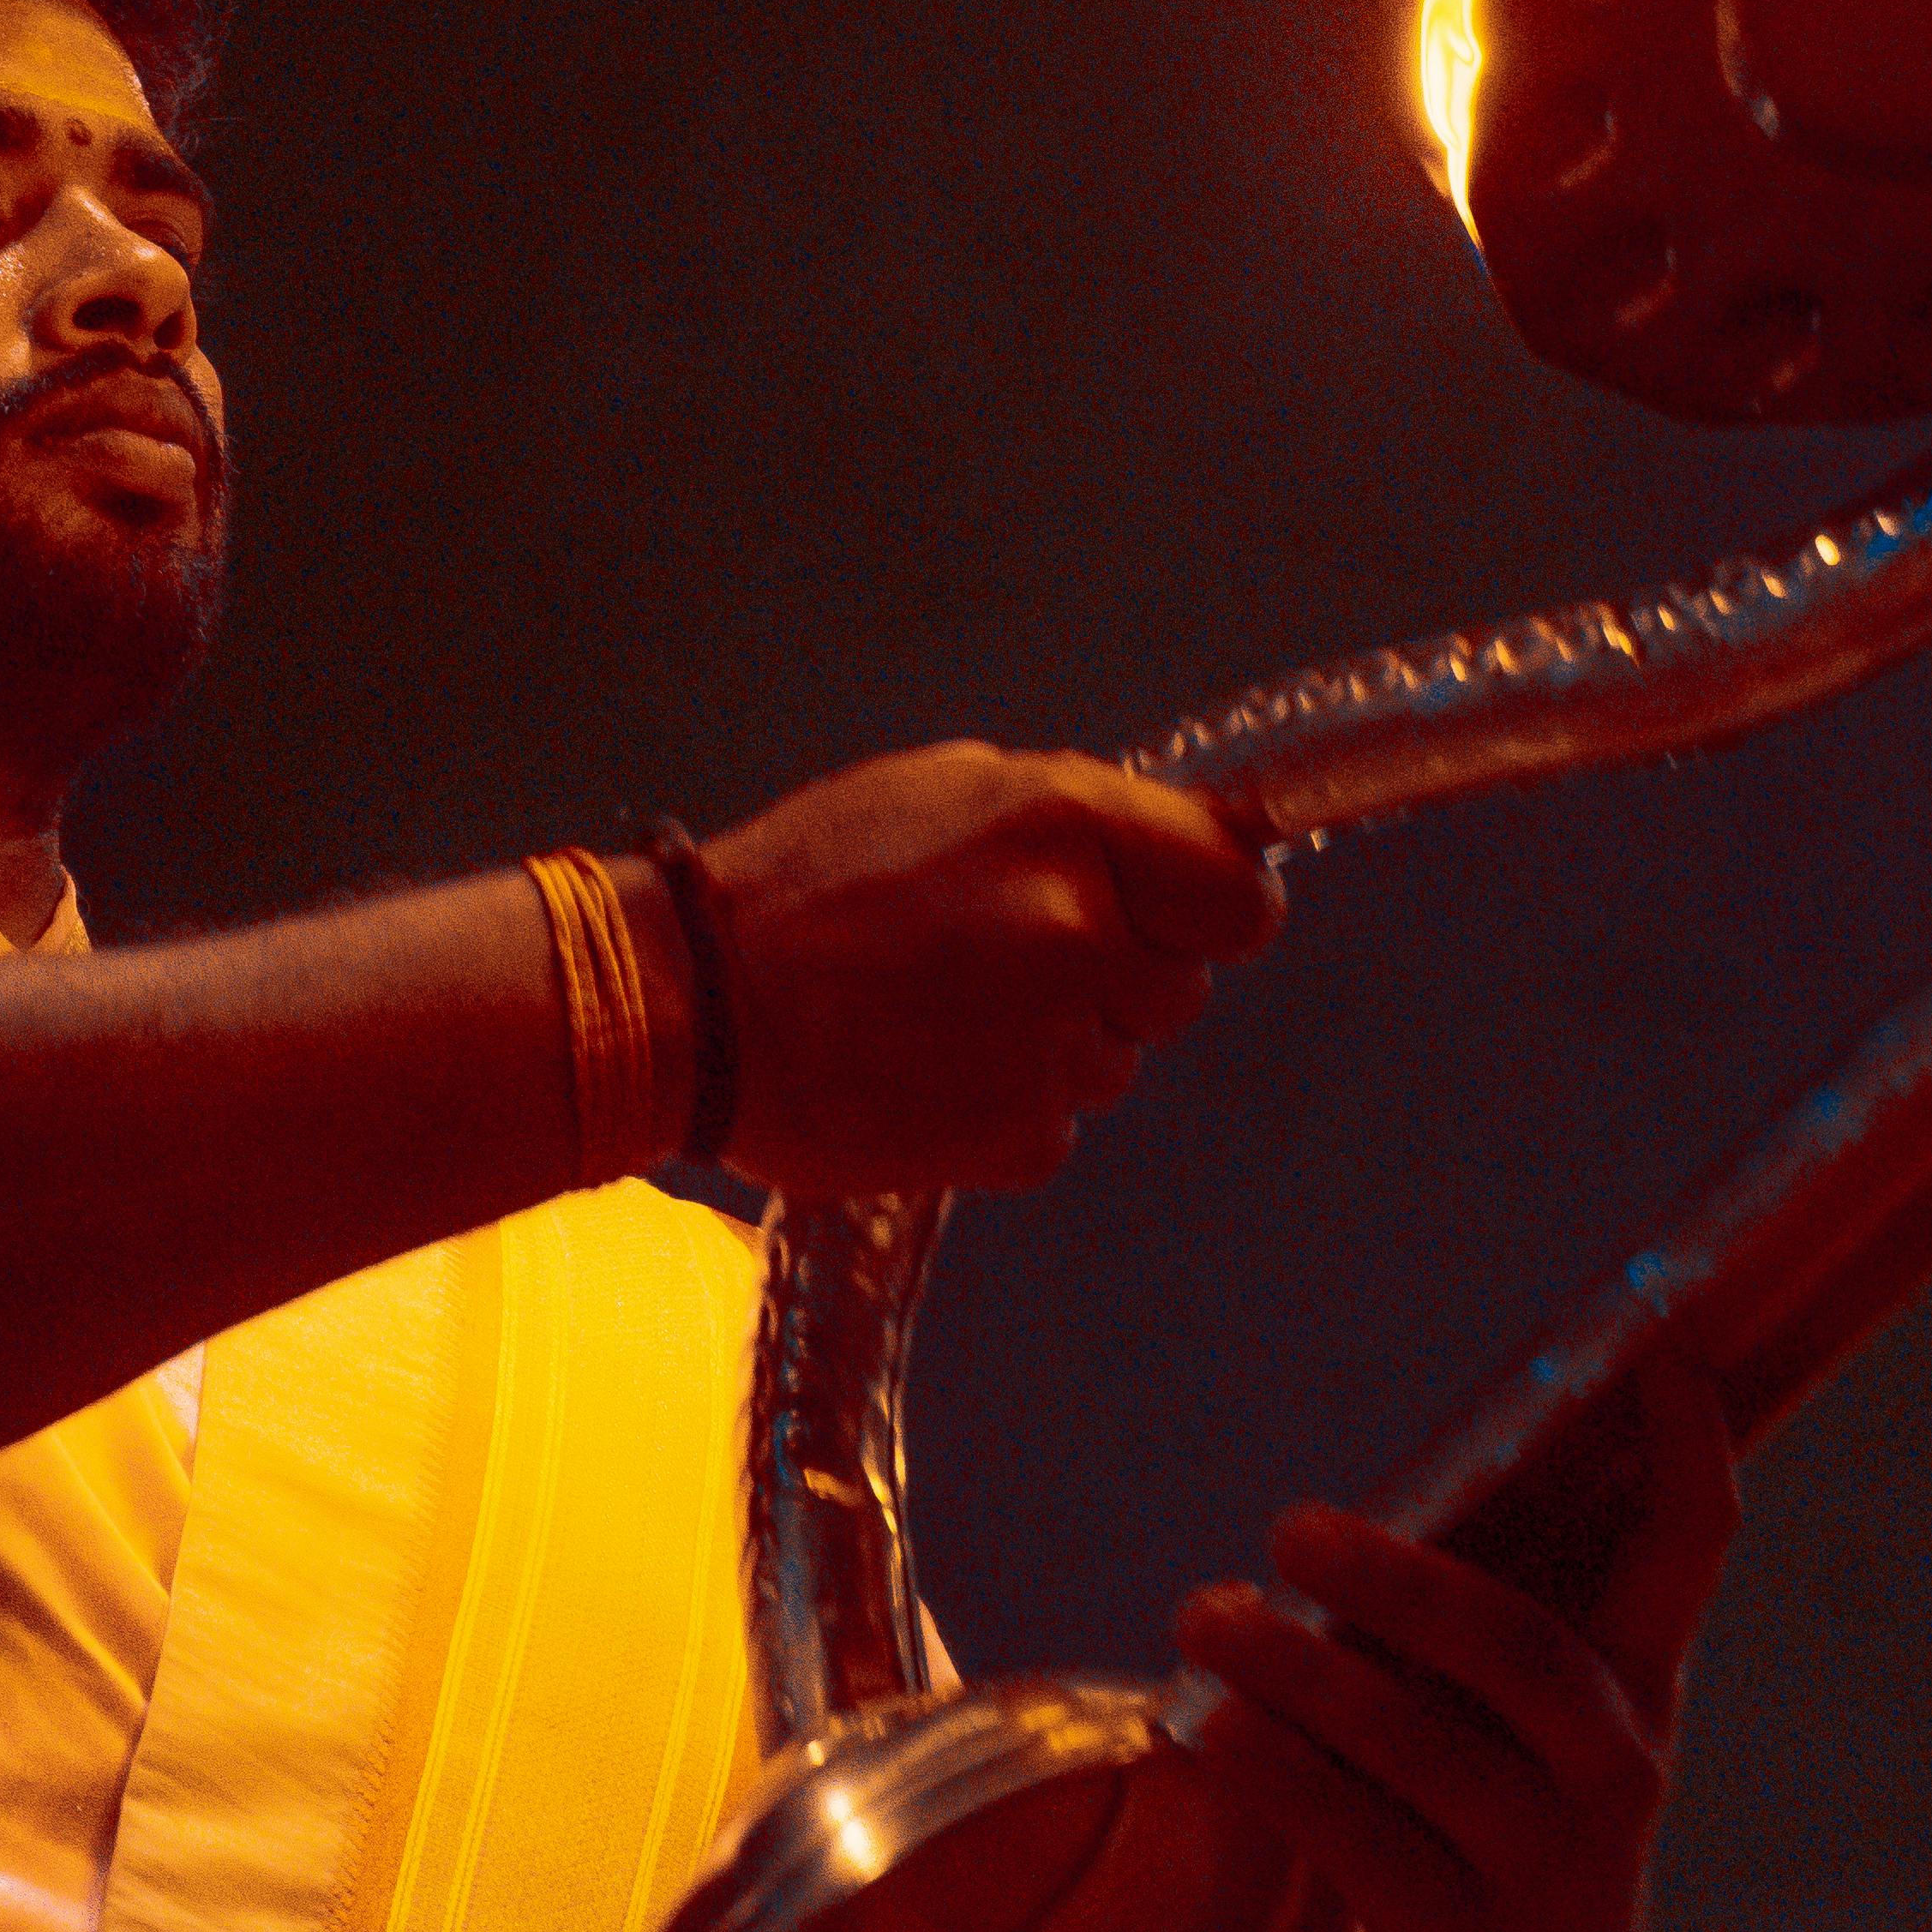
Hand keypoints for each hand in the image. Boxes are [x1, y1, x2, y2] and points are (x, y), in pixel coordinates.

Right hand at [702, 742, 1279, 1200]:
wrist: (694, 1006)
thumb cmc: (807, 885)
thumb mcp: (947, 791)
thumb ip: (1075, 822)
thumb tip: (1172, 854)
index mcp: (1066, 823)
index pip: (1238, 890)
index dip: (1213, 908)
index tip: (1184, 917)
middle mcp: (1076, 930)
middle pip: (1179, 983)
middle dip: (1118, 975)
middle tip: (1006, 957)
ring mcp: (1051, 1044)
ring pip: (1115, 1058)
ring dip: (1055, 1043)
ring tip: (939, 1009)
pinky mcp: (1016, 1140)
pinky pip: (1056, 1125)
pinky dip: (1004, 1108)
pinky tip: (924, 1070)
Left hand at [1170, 1351, 1737, 1931]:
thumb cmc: (1487, 1826)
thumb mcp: (1509, 1723)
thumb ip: (1464, 1622)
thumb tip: (1336, 1511)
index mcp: (1632, 1691)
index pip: (1687, 1556)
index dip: (1686, 1455)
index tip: (1660, 1352)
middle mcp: (1614, 1773)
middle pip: (1520, 1652)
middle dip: (1404, 1582)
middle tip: (1291, 1525)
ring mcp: (1553, 1872)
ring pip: (1423, 1751)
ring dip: (1302, 1676)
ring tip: (1203, 1619)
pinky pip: (1363, 1844)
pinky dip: (1279, 1778)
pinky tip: (1207, 1731)